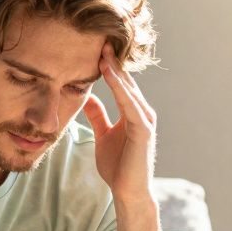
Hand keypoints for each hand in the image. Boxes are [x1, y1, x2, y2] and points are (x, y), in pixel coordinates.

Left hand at [86, 43, 157, 201]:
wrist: (127, 192)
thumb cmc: (117, 166)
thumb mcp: (103, 134)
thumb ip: (98, 116)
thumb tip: (86, 98)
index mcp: (132, 112)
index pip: (120, 83)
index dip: (109, 65)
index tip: (95, 46)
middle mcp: (142, 112)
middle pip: (126, 81)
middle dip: (114, 61)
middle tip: (100, 38)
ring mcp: (145, 120)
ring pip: (129, 90)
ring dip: (116, 70)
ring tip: (103, 52)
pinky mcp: (144, 131)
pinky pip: (130, 105)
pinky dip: (120, 90)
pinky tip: (109, 76)